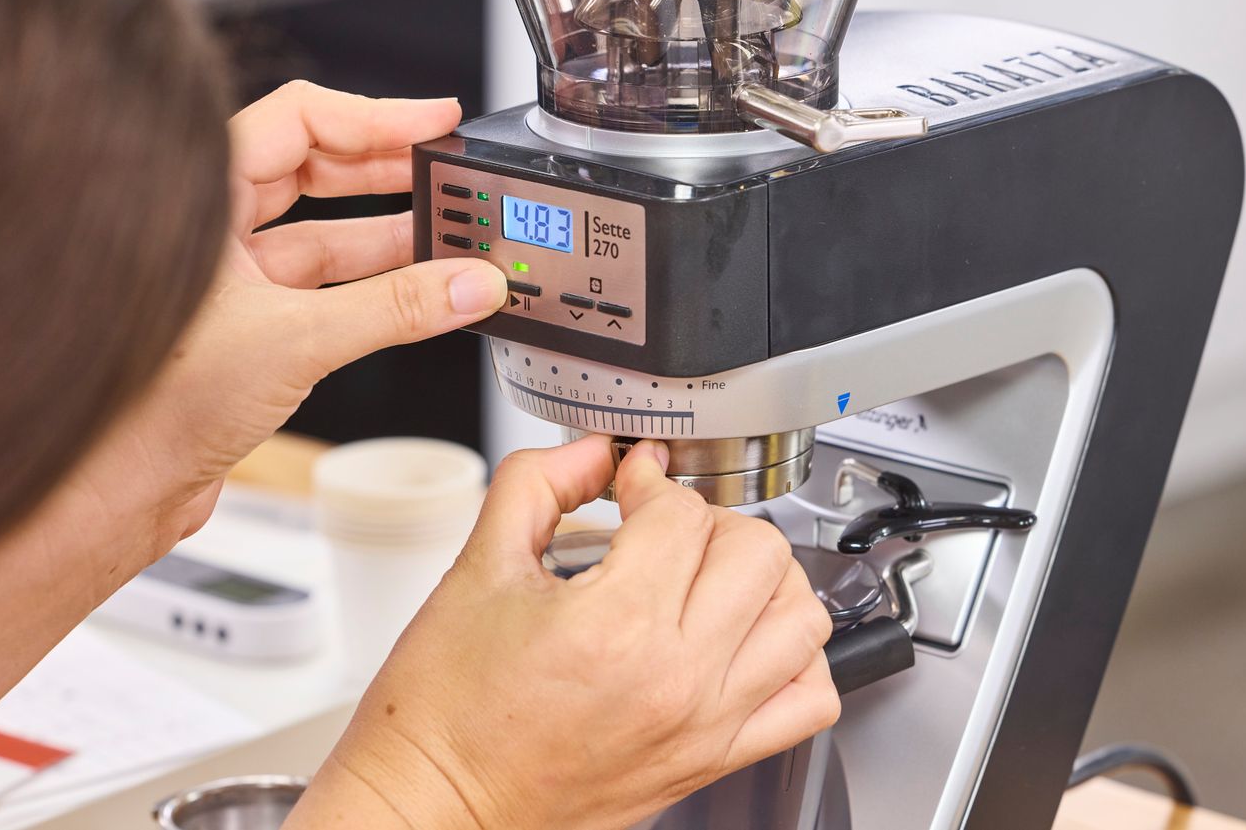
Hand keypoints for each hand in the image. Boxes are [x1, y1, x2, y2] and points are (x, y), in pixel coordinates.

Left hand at [62, 81, 506, 576]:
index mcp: (201, 199)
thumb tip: (467, 285)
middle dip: (388, 171)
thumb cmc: (157, 408)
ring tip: (448, 234)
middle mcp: (211, 231)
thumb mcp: (298, 341)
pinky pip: (322, 285)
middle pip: (313, 169)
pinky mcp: (247, 326)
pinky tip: (417, 289)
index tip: (432, 120)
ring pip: (320, 232)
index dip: (373, 115)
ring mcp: (229, 279)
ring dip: (387, 233)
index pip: (299, 120)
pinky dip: (372, 284)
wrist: (119, 489)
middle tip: (447, 171)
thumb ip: (396, 308)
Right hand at [294, 436, 839, 829]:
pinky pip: (810, 701)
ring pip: (802, 618)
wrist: (435, 808)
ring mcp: (706, 726)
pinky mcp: (714, 761)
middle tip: (664, 527)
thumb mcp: (476, 570)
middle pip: (758, 552)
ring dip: (763, 579)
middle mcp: (677, 679)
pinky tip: (745, 639)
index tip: (625, 484)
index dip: (648, 479)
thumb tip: (593, 452)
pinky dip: (795, 658)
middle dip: (710, 520)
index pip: (682, 513)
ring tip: (709, 576)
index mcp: (616, 626)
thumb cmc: (445, 712)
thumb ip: (537, 484)